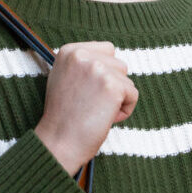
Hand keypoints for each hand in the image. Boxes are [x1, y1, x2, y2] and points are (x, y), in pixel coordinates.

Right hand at [35, 41, 137, 174]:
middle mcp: (82, 55)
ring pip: (127, 80)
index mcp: (69, 51)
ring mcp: (98, 69)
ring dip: (118, 98)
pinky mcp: (112, 86)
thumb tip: (110, 60)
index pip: (107, 49)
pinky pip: (133, 95)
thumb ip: (83, 65)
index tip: (88, 91)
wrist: (58, 143)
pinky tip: (104, 118)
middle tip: (90, 105)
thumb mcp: (64, 78)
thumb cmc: (63, 117)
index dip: (104, 73)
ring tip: (96, 111)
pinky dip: (124, 110)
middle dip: (112, 86)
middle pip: (119, 65)